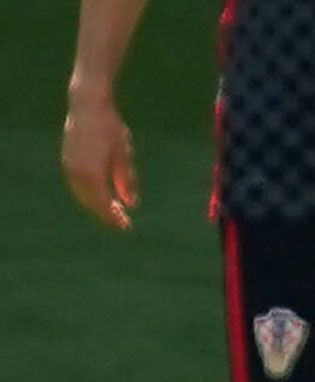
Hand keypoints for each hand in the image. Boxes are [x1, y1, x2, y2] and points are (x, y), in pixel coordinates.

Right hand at [62, 101, 137, 229]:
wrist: (87, 106)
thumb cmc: (110, 128)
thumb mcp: (124, 155)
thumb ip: (126, 180)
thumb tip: (131, 204)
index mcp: (92, 173)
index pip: (103, 203)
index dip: (114, 217)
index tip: (126, 226)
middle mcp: (77, 172)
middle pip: (91, 202)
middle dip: (106, 214)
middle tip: (122, 222)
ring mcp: (69, 166)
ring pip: (82, 195)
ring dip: (97, 205)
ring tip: (113, 212)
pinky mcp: (67, 160)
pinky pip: (77, 185)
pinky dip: (89, 195)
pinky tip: (101, 197)